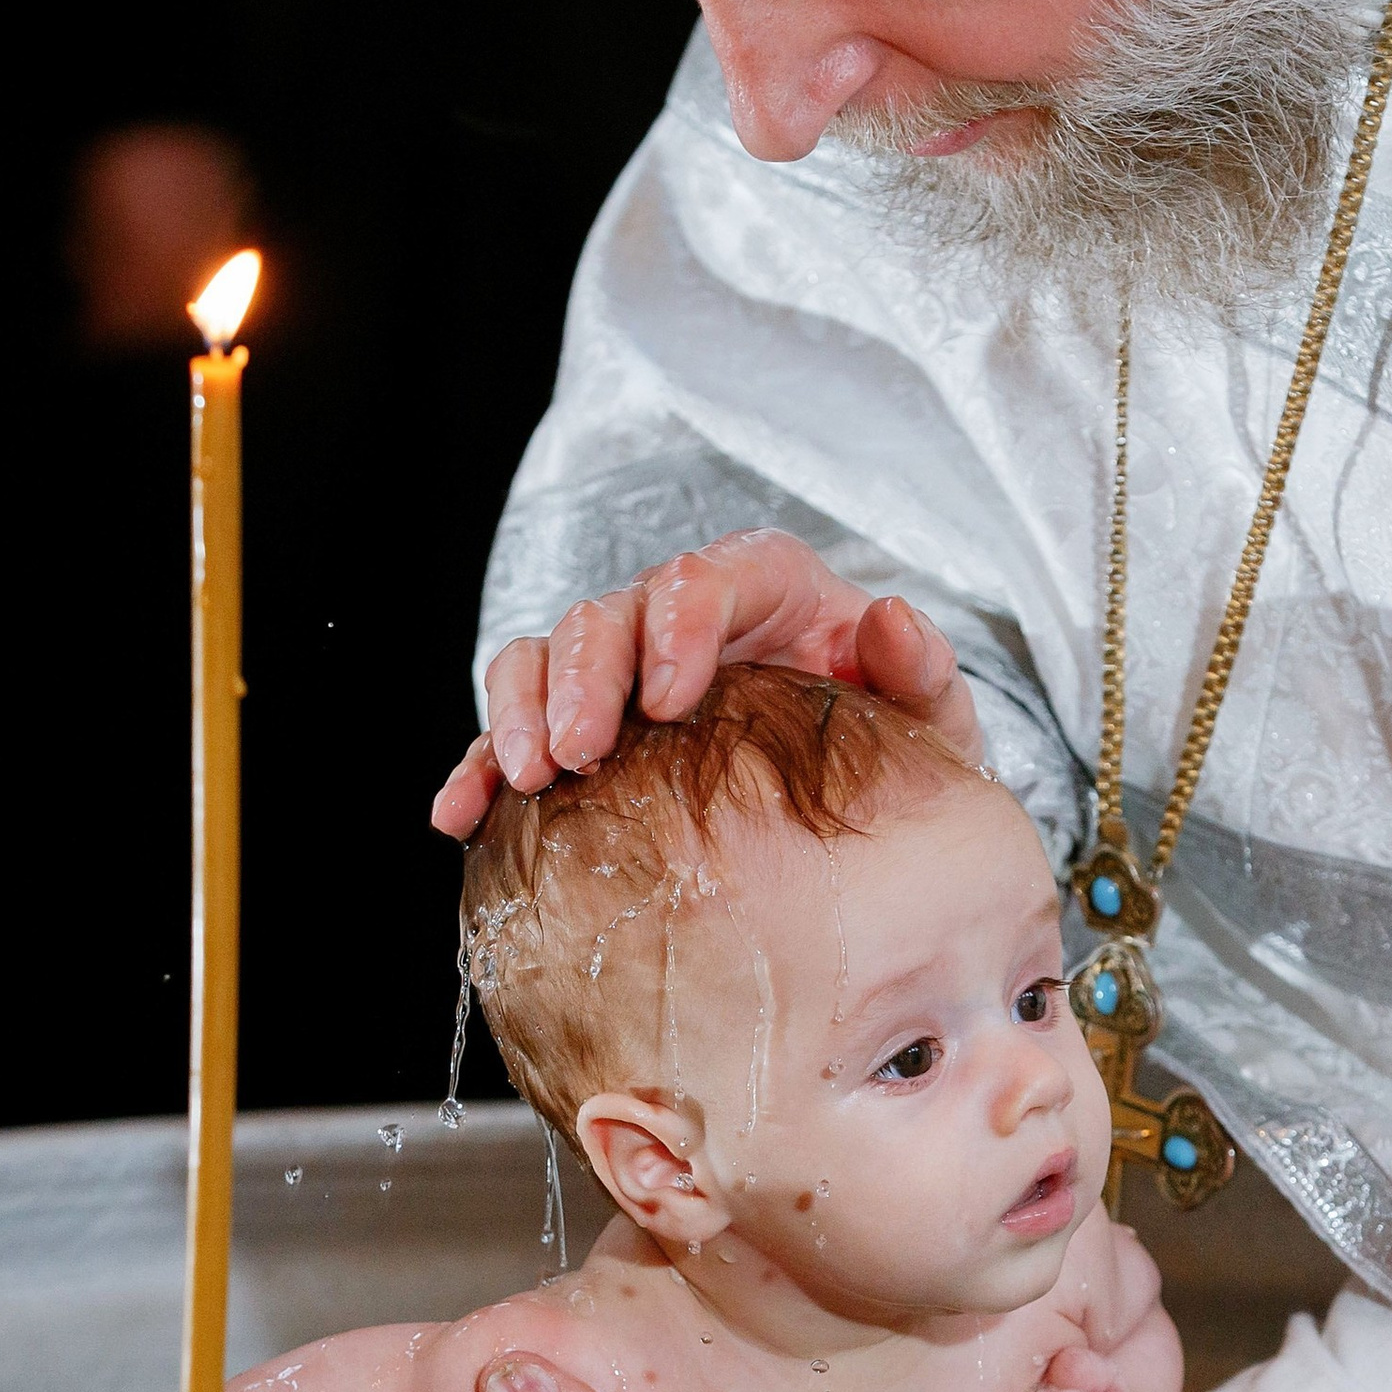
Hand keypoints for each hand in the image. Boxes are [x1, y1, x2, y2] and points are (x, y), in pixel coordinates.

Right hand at [431, 528, 983, 838]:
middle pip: (608, 615)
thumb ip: (923, 671)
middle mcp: (683, 618)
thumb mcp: (932, 718)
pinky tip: (459, 814)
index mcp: (767, 591)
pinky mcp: (590, 731)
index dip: (676, 623)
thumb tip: (891, 618)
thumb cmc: (898, 746)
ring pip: (546, 657)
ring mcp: (626, 672)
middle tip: (580, 753)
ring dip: (522, 711)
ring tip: (528, 779)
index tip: (670, 696)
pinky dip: (481, 766)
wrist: (872, 801)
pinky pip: (520, 732)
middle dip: (584, 678)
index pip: (705, 577)